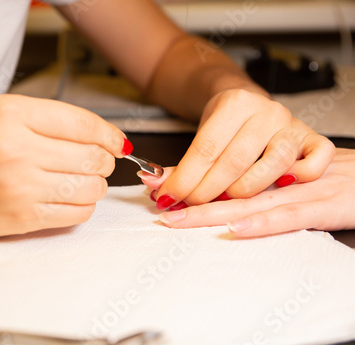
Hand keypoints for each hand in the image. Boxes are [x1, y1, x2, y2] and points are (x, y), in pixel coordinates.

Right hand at [0, 95, 129, 242]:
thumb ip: (50, 120)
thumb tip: (104, 136)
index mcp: (12, 115)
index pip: (83, 123)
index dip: (110, 134)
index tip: (118, 142)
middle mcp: (18, 149)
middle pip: (94, 157)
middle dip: (105, 160)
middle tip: (97, 161)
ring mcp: (22, 186)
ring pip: (91, 187)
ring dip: (95, 184)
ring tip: (80, 180)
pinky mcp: (24, 217)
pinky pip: (78, 213)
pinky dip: (84, 205)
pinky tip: (69, 198)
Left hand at [153, 89, 334, 209]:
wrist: (251, 105)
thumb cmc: (225, 126)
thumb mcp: (202, 137)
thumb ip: (182, 164)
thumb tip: (154, 186)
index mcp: (235, 103)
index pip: (205, 150)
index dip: (184, 179)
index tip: (167, 198)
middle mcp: (267, 112)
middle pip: (233, 162)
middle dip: (205, 192)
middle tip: (186, 207)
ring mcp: (293, 126)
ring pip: (272, 167)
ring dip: (243, 192)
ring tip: (221, 202)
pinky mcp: (314, 140)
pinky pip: (315, 163)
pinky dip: (298, 179)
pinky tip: (276, 188)